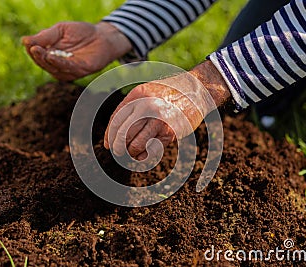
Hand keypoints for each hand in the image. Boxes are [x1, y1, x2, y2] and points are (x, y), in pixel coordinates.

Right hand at [22, 22, 131, 80]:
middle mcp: (58, 66)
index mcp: (51, 55)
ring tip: (39, 51)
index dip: (32, 50)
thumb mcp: (60, 30)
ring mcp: (69, 70)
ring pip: (54, 68)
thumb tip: (25, 41)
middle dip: (38, 56)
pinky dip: (59, 63)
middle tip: (33, 48)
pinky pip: (67, 68)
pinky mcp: (80, 71)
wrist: (102, 36)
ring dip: (46, 60)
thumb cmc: (81, 33)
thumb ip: (45, 36)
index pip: (38, 55)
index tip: (27, 43)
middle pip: (44, 64)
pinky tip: (51, 57)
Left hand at [103, 61, 230, 159]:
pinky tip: (144, 155)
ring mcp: (159, 120)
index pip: (116, 119)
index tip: (107, 144)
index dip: (109, 135)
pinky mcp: (170, 132)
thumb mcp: (148, 91)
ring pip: (135, 144)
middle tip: (118, 152)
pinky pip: (152, 149)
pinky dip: (145, 155)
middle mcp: (147, 107)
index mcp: (138, 95)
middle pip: (123, 133)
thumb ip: (132, 106)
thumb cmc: (169, 92)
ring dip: (131, 152)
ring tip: (132, 153)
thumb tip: (114, 130)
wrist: (197, 90)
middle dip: (118, 147)